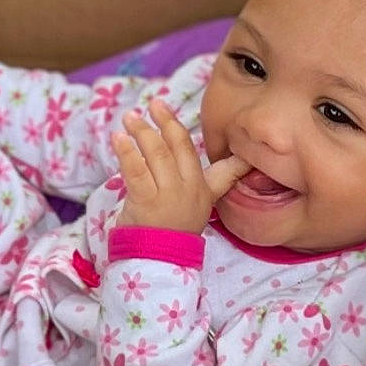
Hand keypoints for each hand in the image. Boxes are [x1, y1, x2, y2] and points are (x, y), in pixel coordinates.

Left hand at [110, 100, 249, 232]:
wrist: (160, 260)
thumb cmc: (178, 226)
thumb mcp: (206, 201)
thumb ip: (222, 178)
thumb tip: (247, 159)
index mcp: (201, 186)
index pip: (190, 150)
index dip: (175, 126)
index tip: (163, 106)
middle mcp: (188, 189)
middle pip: (174, 148)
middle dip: (161, 123)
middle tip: (148, 106)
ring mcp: (168, 196)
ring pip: (156, 156)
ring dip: (141, 133)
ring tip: (129, 118)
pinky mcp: (147, 204)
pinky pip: (137, 171)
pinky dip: (126, 152)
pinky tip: (118, 138)